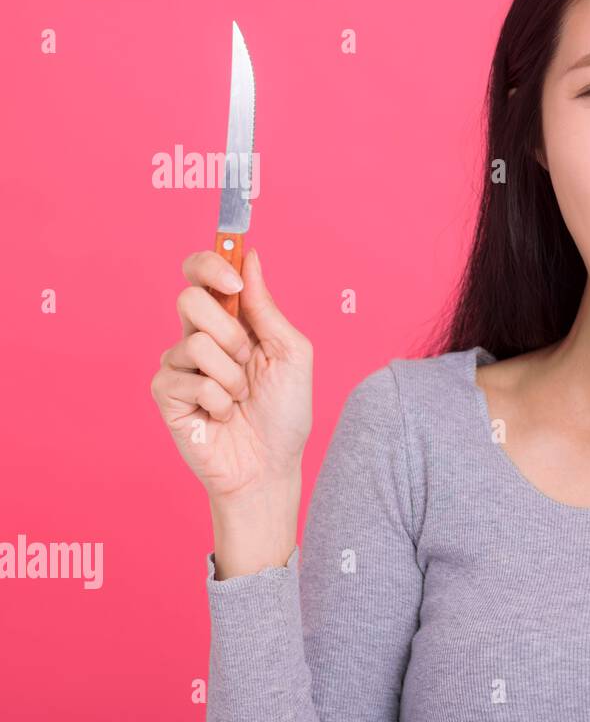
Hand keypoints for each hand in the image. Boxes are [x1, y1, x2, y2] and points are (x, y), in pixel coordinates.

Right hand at [150, 249, 312, 571]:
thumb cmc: (285, 411)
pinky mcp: (165, 394)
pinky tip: (222, 416)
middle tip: (248, 361)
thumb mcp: (291, 353)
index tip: (232, 278)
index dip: (210, 265)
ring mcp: (178, 365)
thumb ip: (267, 306)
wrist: (271, 465)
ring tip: (240, 398)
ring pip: (196, 343)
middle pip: (190, 300)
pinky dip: (218, 401)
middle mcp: (198, 336)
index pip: (202, 273)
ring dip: (232, 375)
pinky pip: (191, 380)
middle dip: (231, 333)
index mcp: (231, 320)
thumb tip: (250, 257)